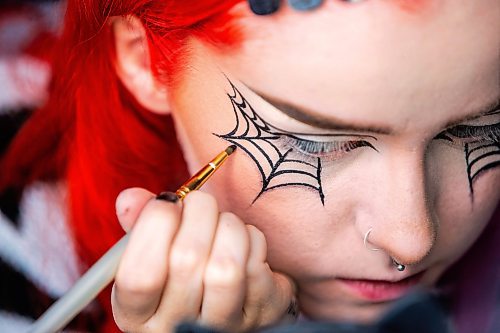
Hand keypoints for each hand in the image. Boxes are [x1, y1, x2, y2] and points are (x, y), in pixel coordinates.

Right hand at [112, 188, 296, 332]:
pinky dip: (253, 239)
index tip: (167, 201)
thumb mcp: (153, 248)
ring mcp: (222, 326)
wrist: (233, 290)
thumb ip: (139, 223)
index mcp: (137, 315)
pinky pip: (257, 267)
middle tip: (199, 200)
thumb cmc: (186, 263)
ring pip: (226, 267)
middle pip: (187, 260)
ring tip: (223, 221)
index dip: (155, 226)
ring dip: (228, 226)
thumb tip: (130, 199)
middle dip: (198, 211)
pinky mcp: (262, 315)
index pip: (138, 277)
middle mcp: (176, 329)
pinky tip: (244, 240)